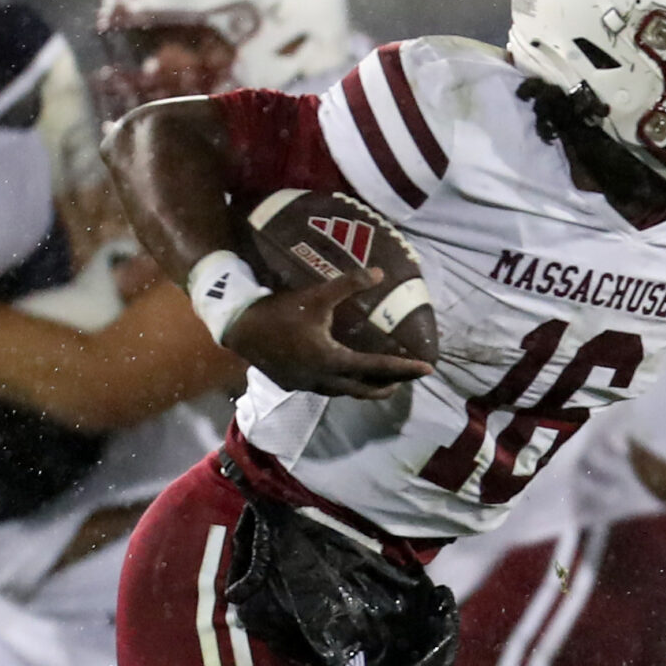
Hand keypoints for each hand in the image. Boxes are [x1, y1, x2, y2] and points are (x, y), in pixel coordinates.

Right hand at [225, 270, 433, 398]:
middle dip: (389, 384)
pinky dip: (344, 385)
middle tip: (407, 378)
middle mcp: (323, 379)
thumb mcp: (316, 296)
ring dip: (365, 387)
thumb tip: (379, 273)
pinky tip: (343, 376)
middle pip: (364, 389)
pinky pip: (327, 389)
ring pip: (345, 392)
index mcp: (332, 360)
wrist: (239, 328)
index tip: (426, 370)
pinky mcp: (294, 384)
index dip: (404, 368)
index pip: (377, 367)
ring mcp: (307, 385)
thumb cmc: (279, 312)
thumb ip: (348, 285)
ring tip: (381, 380)